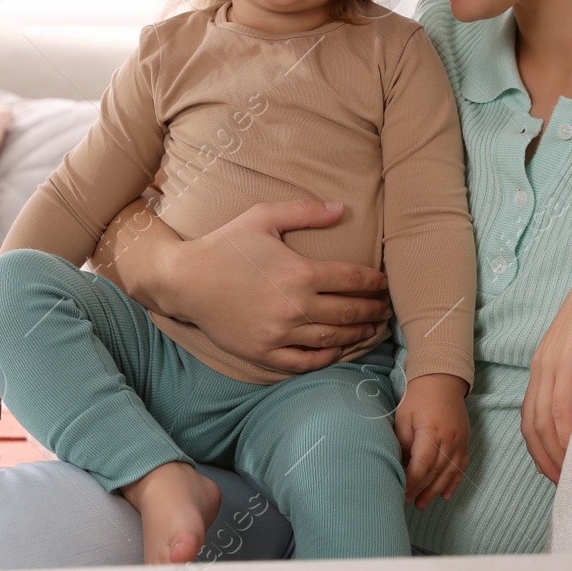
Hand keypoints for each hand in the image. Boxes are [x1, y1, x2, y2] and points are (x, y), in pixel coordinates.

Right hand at [135, 199, 392, 373]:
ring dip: (358, 334)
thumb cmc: (225, 245)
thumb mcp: (263, 217)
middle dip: (374, 310)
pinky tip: (337, 349)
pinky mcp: (264, 352)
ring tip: (371, 329)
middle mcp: (295, 306)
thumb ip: (304, 212)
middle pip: (350, 312)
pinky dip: (327, 357)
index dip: (375, 282)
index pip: (353, 280)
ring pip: (333, 338)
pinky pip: (305, 361)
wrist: (185, 281)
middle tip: (386, 309)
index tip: (384, 283)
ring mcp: (280, 333)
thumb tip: (341, 209)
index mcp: (300, 273)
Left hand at [396, 373, 469, 508]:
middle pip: (435, 472)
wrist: (442, 381)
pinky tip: (445, 495)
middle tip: (408, 502)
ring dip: (435, 491)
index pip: (422, 464)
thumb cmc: (417, 398)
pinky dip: (454, 482)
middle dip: (421, 490)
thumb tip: (400, 467)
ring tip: (422, 504)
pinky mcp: (466, 442)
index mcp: (431, 431)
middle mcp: (449, 439)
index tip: (401, 492)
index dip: (411, 481)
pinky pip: (461, 467)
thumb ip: (403, 442)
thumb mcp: (403, 417)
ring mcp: (460, 441)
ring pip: (449, 473)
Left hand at [522, 235, 571, 482]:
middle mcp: (542, 368)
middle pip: (532, 430)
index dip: (546, 452)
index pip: (536, 420)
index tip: (566, 477)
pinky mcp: (564, 364)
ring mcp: (549, 366)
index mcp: (550, 365)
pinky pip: (558, 413)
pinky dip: (566, 440)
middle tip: (570, 491)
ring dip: (556, 459)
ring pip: (541, 427)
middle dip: (547, 464)